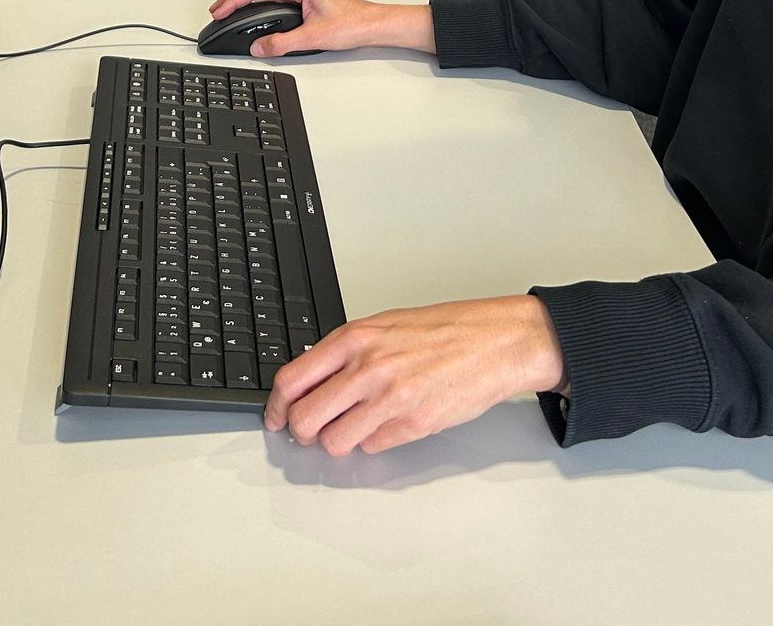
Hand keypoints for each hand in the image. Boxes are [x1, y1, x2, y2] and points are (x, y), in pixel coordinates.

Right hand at [205, 0, 432, 56]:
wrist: (375, 24)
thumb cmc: (354, 22)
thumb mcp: (313, 37)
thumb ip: (282, 43)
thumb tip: (259, 46)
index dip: (233, 0)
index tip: (219, 11)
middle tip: (216, 10)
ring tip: (229, 11)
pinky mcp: (305, 0)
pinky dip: (257, 3)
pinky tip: (253, 13)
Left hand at [263, 296, 565, 454]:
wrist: (496, 341)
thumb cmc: (447, 330)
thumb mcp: (387, 326)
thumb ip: (348, 351)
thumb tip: (314, 380)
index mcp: (356, 338)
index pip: (292, 380)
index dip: (276, 407)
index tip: (277, 418)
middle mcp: (367, 368)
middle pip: (305, 419)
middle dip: (302, 432)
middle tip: (312, 431)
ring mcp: (390, 399)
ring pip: (335, 442)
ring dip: (339, 441)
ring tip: (355, 428)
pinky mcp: (414, 424)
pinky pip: (372, 447)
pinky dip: (374, 442)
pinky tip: (390, 425)